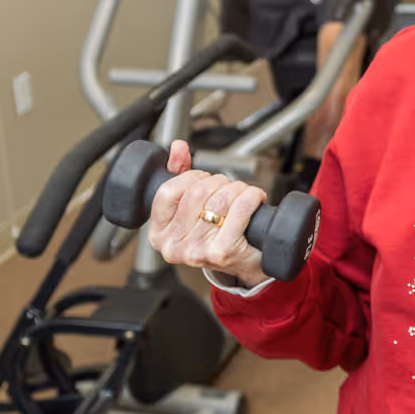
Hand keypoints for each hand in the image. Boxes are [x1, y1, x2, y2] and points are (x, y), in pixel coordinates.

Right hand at [144, 141, 267, 286]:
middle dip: (219, 181)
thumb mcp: (190, 209)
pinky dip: (251, 197)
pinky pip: (240, 209)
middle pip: (197, 192)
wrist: (244, 266)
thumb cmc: (216, 235)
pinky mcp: (224, 252)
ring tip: (243, 194)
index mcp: (159, 235)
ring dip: (238, 188)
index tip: (204, 179)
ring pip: (220, 198)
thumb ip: (179, 175)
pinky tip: (255, 198)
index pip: (167, 191)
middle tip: (229, 188)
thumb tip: (178, 147)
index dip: (190, 177)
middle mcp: (175, 246)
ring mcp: (198, 251)